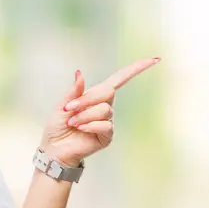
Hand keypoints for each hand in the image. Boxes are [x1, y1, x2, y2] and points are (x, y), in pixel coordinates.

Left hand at [40, 58, 160, 166]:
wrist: (54, 148)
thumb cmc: (57, 126)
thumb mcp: (62, 105)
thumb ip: (73, 92)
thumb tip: (79, 72)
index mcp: (94, 96)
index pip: (118, 79)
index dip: (135, 69)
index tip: (154, 59)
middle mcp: (104, 107)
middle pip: (108, 92)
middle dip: (86, 99)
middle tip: (69, 109)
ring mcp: (107, 121)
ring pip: (104, 109)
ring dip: (85, 115)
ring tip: (73, 123)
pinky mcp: (107, 136)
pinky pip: (105, 125)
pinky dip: (90, 125)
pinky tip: (80, 129)